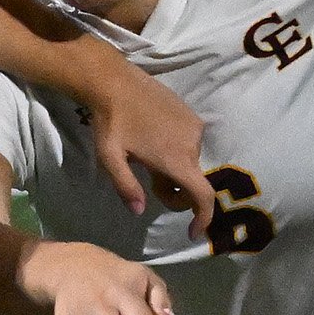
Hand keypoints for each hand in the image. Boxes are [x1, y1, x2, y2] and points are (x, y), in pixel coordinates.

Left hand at [85, 64, 212, 236]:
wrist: (115, 81)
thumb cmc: (110, 123)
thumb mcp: (110, 159)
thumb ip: (126, 187)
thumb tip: (139, 211)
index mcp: (176, 159)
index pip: (203, 196)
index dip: (203, 218)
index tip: (192, 232)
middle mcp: (193, 144)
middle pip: (192, 181)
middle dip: (174, 191)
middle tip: (147, 184)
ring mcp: (195, 127)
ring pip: (190, 162)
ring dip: (174, 169)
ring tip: (146, 158)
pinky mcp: (192, 114)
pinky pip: (189, 143)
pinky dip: (177, 152)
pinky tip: (153, 141)